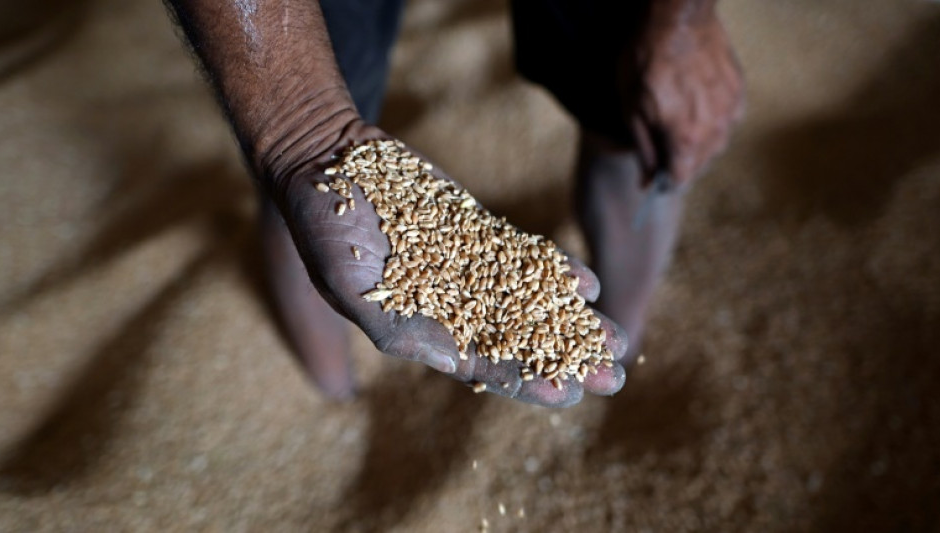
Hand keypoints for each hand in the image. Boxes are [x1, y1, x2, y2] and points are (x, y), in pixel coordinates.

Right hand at [267, 120, 629, 406]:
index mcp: (421, 330)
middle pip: (519, 339)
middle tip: (612, 378)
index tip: (564, 395)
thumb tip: (452, 361)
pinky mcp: (477, 231)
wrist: (329, 162)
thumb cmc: (322, 229)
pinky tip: (588, 285)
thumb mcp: (346, 285)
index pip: (481, 364)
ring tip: (617, 340)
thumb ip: (397, 326)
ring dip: (573, 322)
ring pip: (531, 302)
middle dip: (565, 360)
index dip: (523, 380)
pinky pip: (523, 256)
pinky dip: (555, 270)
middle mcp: (451, 304)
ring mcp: (468, 267)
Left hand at [621, 4, 743, 184]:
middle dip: (680, 164)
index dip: (665, 182)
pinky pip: (728, 122)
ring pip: (717, 146)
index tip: (655, 177)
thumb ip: (644, 150)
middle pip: (700, 166)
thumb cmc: (647, 62)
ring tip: (679, 123)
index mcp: (687, 139)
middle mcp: (716, 130)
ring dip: (698, 145)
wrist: (677, 19)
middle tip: (662, 145)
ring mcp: (732, 111)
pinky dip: (713, 123)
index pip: (681, 180)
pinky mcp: (739, 93)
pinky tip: (697, 108)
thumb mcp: (631, 110)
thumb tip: (648, 181)